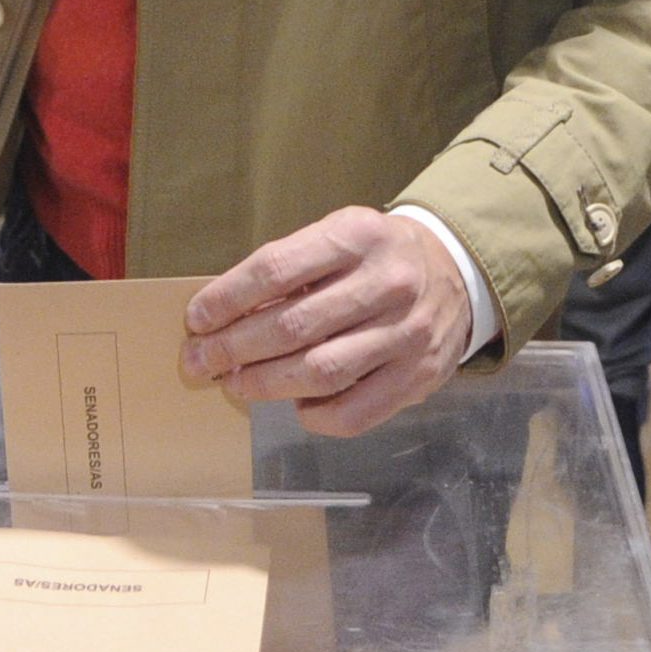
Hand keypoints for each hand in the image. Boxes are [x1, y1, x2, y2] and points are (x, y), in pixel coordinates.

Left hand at [182, 206, 473, 437]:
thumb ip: (289, 269)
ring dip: (266, 384)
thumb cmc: (374, 257)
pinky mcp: (417, 377)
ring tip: (235, 383)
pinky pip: (355, 412)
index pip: (277, 268)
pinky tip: (294, 404)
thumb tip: (222, 315)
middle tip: (200, 361)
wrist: (455, 272)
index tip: (196, 318)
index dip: (228, 298)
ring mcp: (407, 334)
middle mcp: (387, 283)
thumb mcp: (338, 237)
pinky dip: (315, 415)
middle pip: (294, 325)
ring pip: (321, 372)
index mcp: (358, 236)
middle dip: (234, 348)